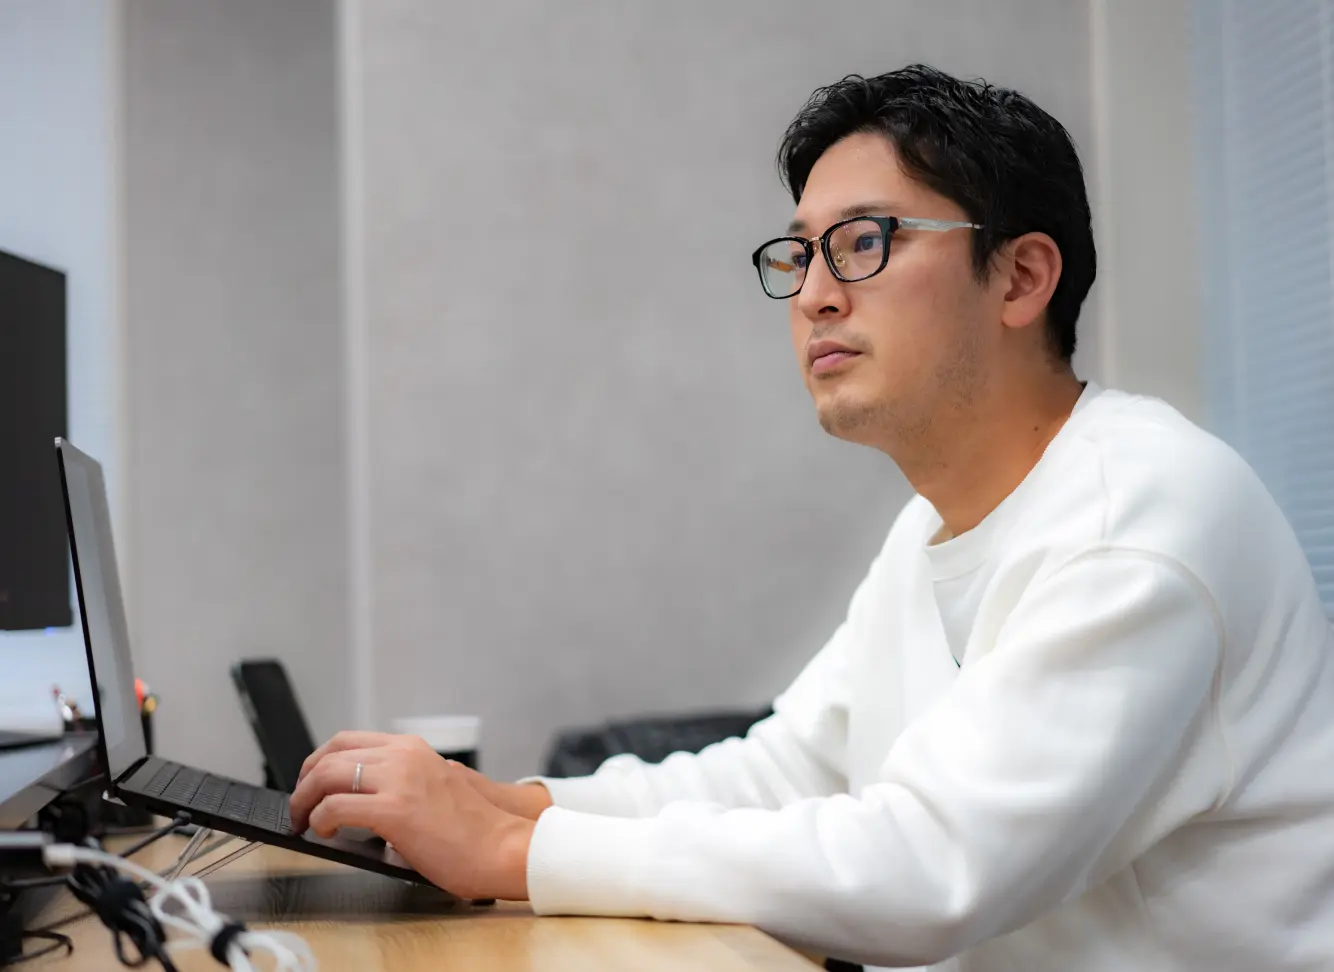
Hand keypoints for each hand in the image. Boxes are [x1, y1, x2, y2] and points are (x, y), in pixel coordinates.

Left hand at [289, 731, 536, 899]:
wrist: (503, 847)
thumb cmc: (474, 830)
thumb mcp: (435, 787)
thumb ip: (402, 782)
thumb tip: (360, 800)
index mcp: (414, 749)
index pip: (348, 740)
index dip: (319, 762)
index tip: (311, 784)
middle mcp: (404, 756)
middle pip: (331, 753)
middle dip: (305, 780)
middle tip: (299, 806)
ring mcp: (399, 780)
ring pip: (327, 775)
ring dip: (305, 799)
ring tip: (305, 821)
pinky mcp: (394, 810)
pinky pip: (335, 808)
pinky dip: (320, 820)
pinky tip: (326, 832)